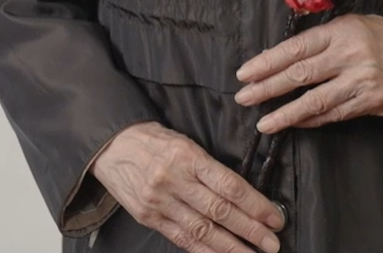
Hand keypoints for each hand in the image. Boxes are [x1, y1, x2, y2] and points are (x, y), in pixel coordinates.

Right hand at [90, 121, 284, 252]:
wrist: (108, 145)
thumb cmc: (151, 140)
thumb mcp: (183, 141)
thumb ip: (209, 167)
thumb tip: (243, 194)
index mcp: (186, 156)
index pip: (229, 185)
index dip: (256, 204)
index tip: (274, 217)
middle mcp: (173, 180)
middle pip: (220, 211)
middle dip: (250, 230)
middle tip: (272, 243)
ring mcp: (159, 201)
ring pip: (202, 230)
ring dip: (231, 247)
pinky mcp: (148, 217)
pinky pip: (181, 239)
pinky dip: (204, 251)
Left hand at [234, 14, 382, 134]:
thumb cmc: (382, 36)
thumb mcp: (351, 25)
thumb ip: (320, 41)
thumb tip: (280, 59)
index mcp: (340, 32)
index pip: (295, 49)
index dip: (267, 62)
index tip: (245, 73)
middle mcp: (349, 56)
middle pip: (300, 74)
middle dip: (268, 88)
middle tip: (243, 98)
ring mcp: (361, 81)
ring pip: (316, 101)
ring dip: (287, 114)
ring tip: (264, 123)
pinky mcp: (371, 103)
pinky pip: (335, 114)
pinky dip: (313, 120)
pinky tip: (296, 123)